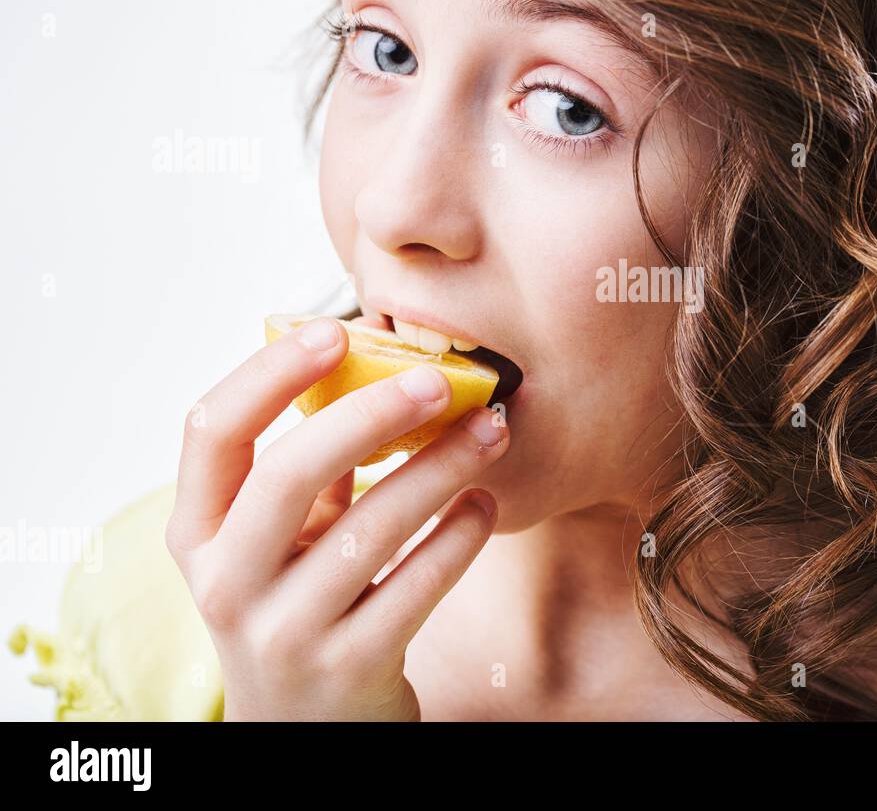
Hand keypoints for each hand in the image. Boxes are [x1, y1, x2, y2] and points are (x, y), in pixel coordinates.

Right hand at [166, 315, 509, 719]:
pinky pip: (418, 584)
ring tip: (492, 432)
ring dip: (441, 468)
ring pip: (371, 529)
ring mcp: (284, 632)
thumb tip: (377, 369)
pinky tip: (485, 503)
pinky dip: (460, 535)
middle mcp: (226, 583)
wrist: (303, 733)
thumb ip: (304, 474)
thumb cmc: (296, 607)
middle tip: (441, 380)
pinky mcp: (350, 668)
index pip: (210, 432)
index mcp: (199, 533)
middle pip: (290, 474)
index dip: (268, 373)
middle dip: (371, 414)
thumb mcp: (274, 545)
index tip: (335, 328)